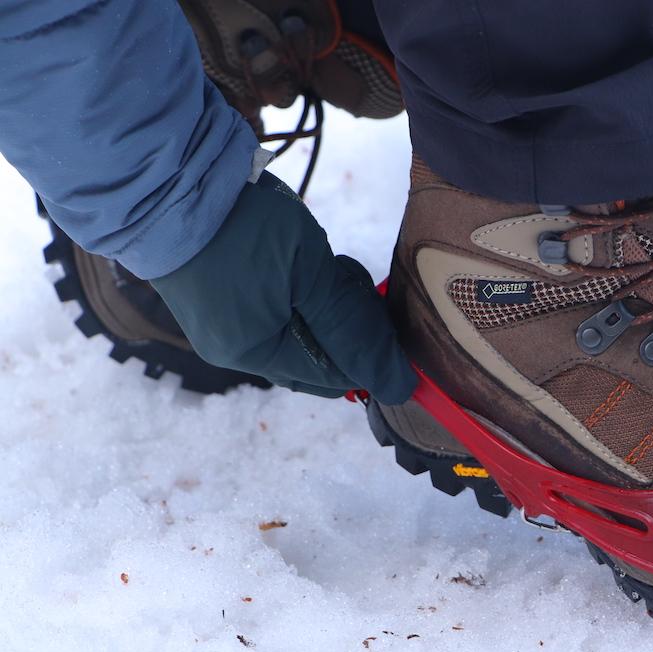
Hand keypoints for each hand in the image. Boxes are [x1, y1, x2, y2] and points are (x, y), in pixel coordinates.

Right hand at [150, 172, 414, 403]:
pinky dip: (301, 289)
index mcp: (255, 354)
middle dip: (345, 320)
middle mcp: (235, 347)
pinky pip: (277, 307)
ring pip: (300, 327)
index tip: (383, 306)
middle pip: (317, 355)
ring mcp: (223, 320)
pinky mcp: (220, 293)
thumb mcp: (311, 273)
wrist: (167, 173)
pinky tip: (303, 257)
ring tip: (323, 259)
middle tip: (344, 273)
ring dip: (325, 300)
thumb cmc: (241, 224)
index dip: (369, 348)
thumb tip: (397, 388)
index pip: (335, 376)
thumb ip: (355, 329)